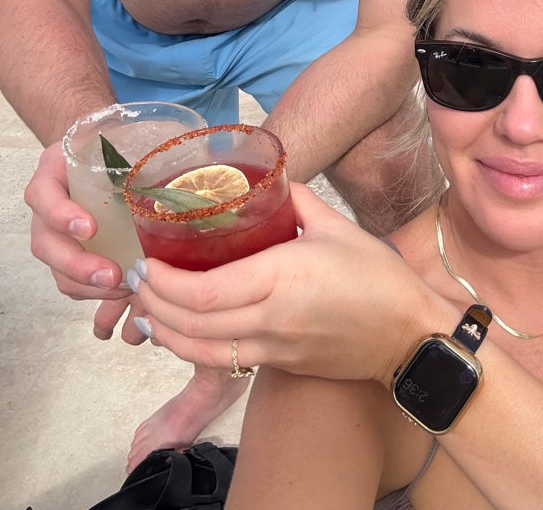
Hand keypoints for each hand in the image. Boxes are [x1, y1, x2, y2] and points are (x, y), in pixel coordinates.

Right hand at [25, 141, 131, 335]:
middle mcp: (47, 207)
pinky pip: (72, 282)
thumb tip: (202, 148)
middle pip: (45, 244)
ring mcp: (55, 234)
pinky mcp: (70, 253)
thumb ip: (147, 141)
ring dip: (87, 285)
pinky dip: (95, 292)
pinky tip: (124, 290)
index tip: (90, 228)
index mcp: (54, 173)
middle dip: (77, 265)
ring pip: (57, 269)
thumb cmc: (113, 142)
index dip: (61, 215)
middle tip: (111, 275)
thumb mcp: (121, 133)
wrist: (98, 148)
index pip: (44, 196)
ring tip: (122, 288)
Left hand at [131, 184, 447, 383]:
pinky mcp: (277, 366)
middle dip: (153, 304)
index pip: (206, 289)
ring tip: (146, 307)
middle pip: (193, 322)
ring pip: (200, 350)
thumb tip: (269, 175)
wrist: (409, 335)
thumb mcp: (337, 226)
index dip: (165, 282)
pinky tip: (178, 332)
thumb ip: (297, 199)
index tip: (143, 263)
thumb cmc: (377, 276)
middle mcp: (271, 317)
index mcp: (283, 276)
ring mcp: (273, 348)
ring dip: (165, 331)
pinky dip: (191, 348)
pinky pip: (223, 361)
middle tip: (133, 281)